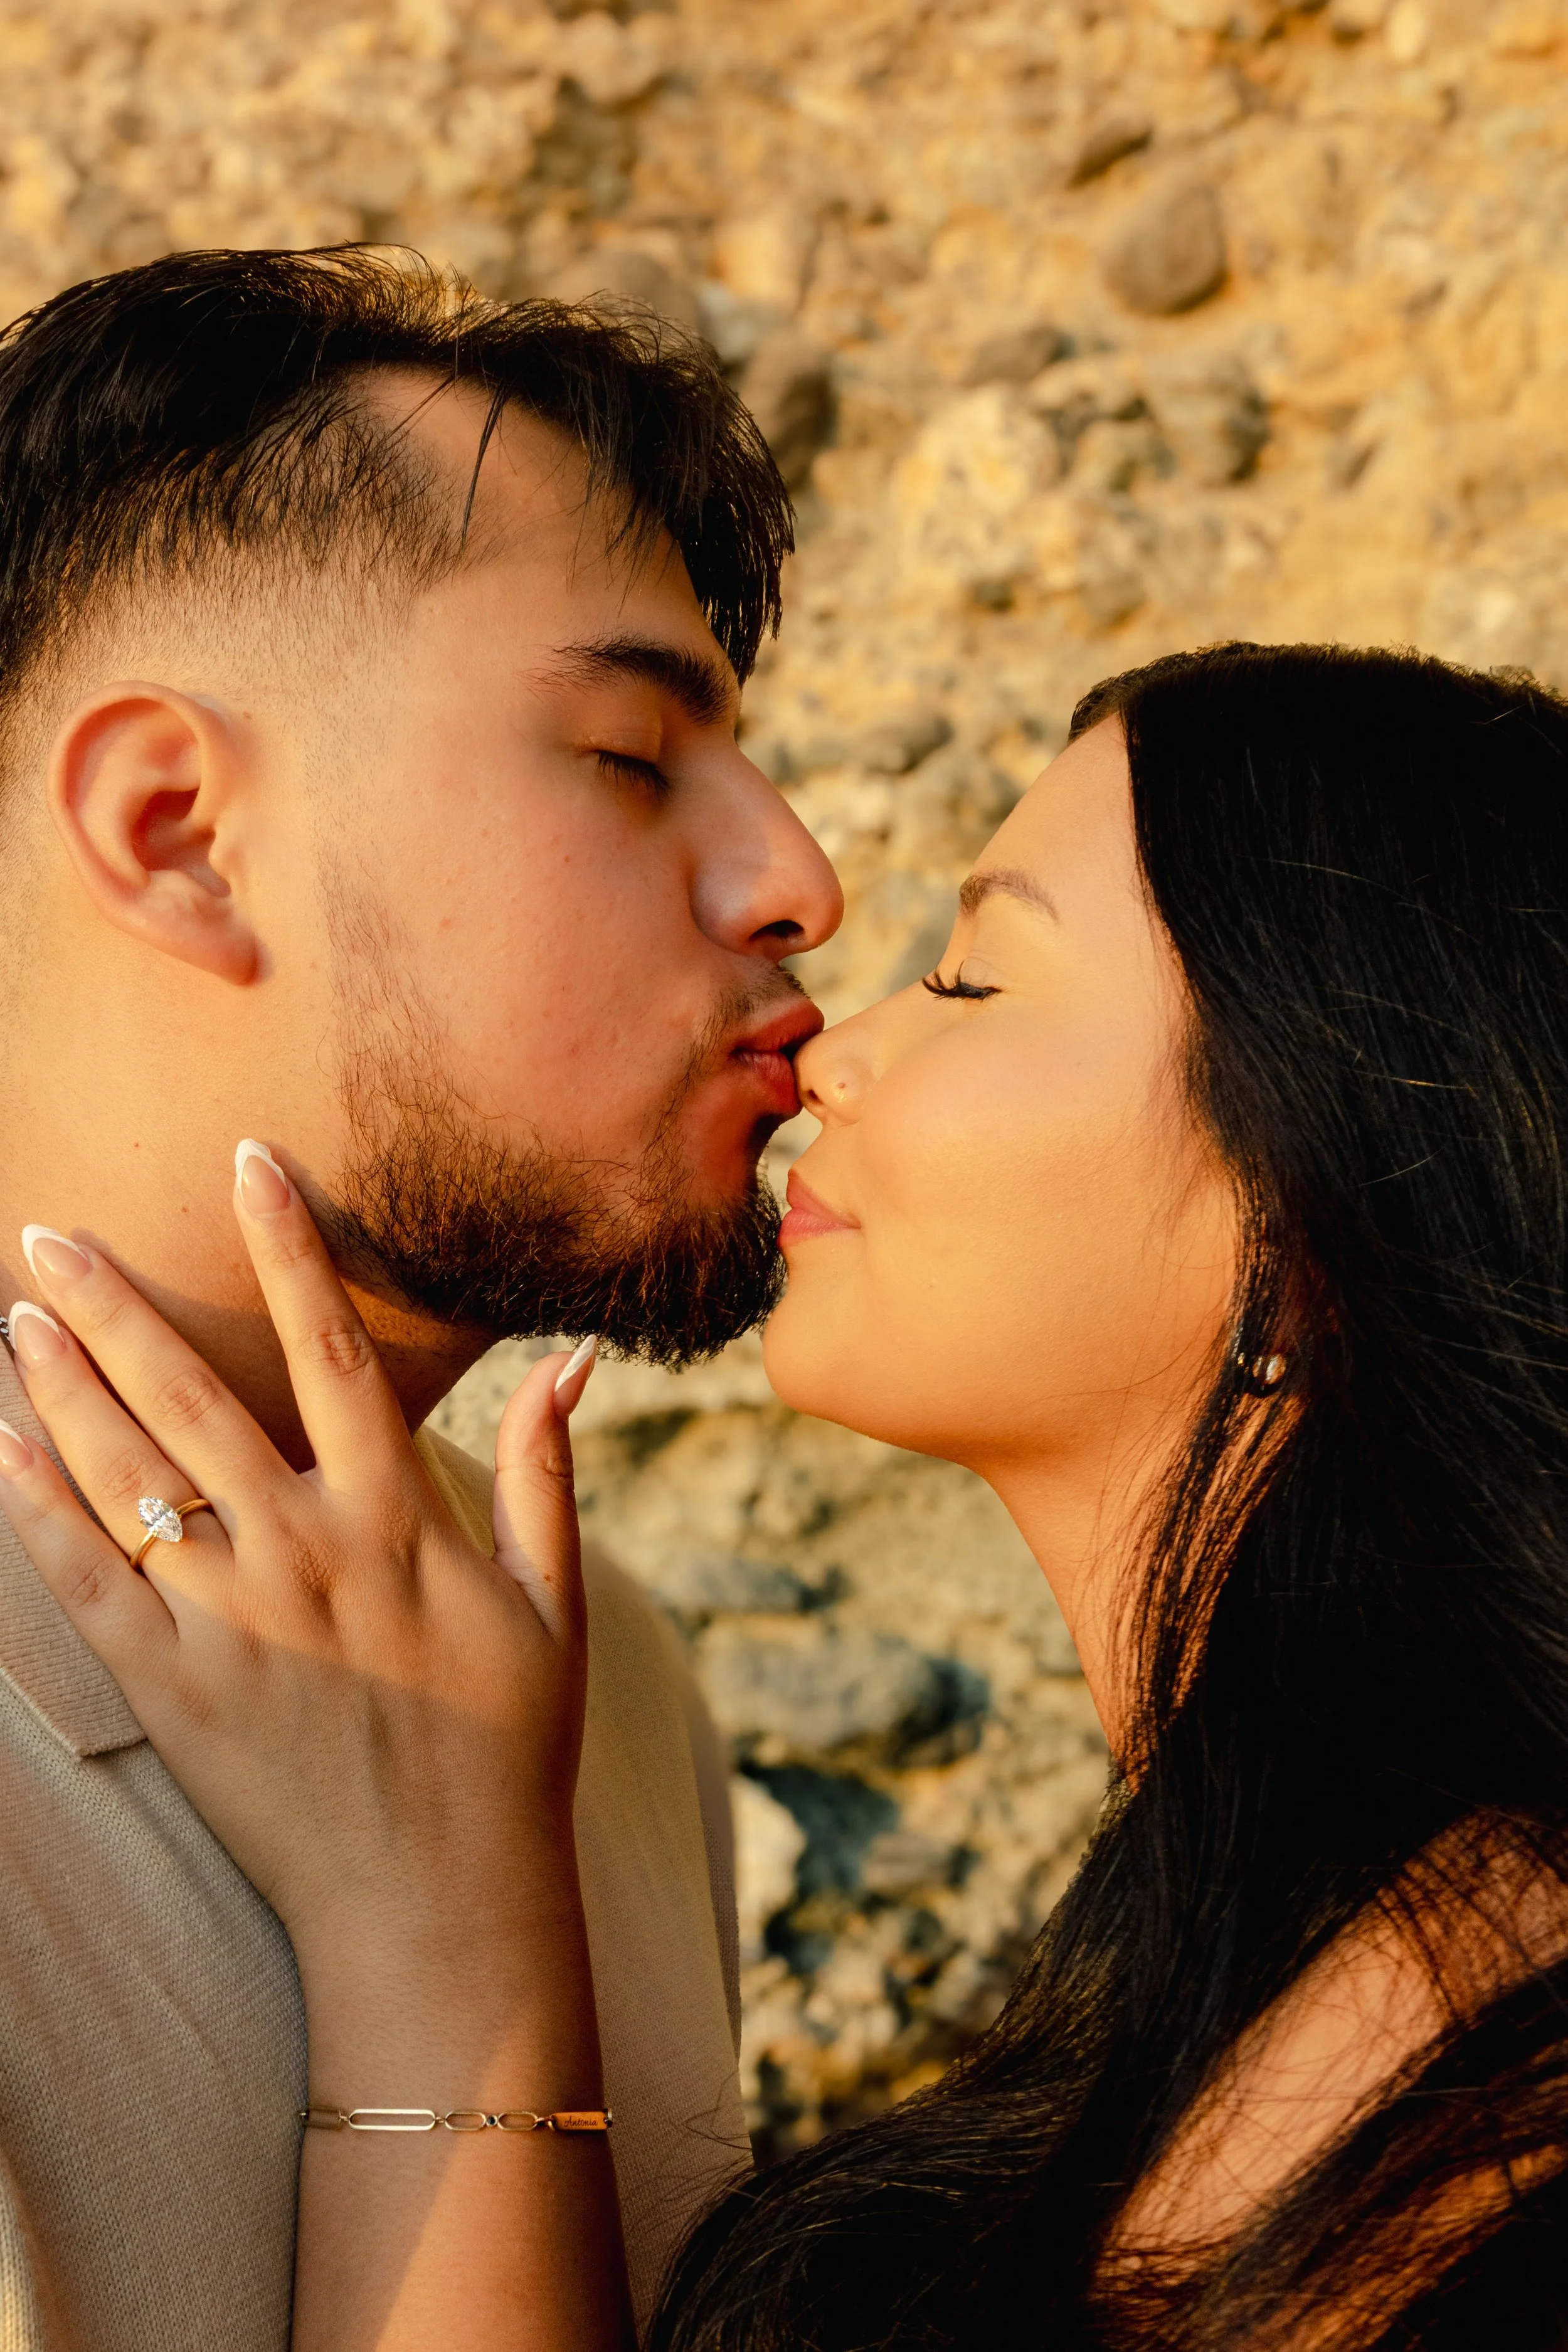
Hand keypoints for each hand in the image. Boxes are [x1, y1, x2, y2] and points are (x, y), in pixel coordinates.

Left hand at [0, 1144, 597, 2020]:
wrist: (439, 1904)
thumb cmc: (507, 1750)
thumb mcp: (555, 1603)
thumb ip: (547, 1472)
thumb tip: (571, 1360)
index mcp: (398, 1517)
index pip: (331, 1348)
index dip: (288, 1246)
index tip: (247, 1161)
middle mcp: (305, 1548)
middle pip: (192, 1393)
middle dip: (116, 1303)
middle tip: (52, 1231)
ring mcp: (231, 1618)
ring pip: (126, 1470)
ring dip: (61, 1382)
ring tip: (16, 1313)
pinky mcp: (172, 1686)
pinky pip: (86, 1577)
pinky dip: (33, 1506)